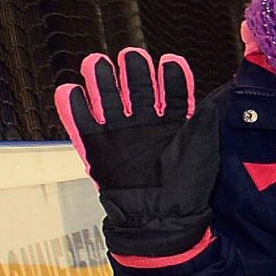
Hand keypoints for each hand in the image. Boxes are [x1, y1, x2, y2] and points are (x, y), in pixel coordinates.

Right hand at [53, 48, 222, 254]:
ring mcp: (119, 134)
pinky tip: (69, 90)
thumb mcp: (202, 151)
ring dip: (101, 81)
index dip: (172, 77)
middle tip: (131, 55)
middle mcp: (145, 125)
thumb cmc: (186, 186)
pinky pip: (81, 125)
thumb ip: (202, 124)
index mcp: (172, 123)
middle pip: (137, 89)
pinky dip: (73, 108)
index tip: (170, 61)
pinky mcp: (97, 148)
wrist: (159, 219)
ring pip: (108, 100)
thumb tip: (206, 102)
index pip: (172, 93)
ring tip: (96, 62)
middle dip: (133, 71)